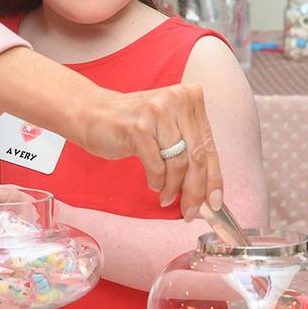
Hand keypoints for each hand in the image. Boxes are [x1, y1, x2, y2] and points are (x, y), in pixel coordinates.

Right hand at [78, 82, 222, 218]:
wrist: (93, 113)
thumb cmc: (133, 124)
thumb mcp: (168, 129)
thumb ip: (189, 150)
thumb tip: (208, 189)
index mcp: (190, 97)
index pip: (208, 145)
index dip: (214, 179)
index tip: (215, 202)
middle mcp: (176, 100)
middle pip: (196, 156)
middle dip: (195, 190)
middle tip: (191, 211)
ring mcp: (157, 112)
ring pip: (178, 163)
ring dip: (173, 188)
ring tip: (166, 197)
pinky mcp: (138, 127)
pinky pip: (157, 166)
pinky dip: (157, 181)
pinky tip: (153, 184)